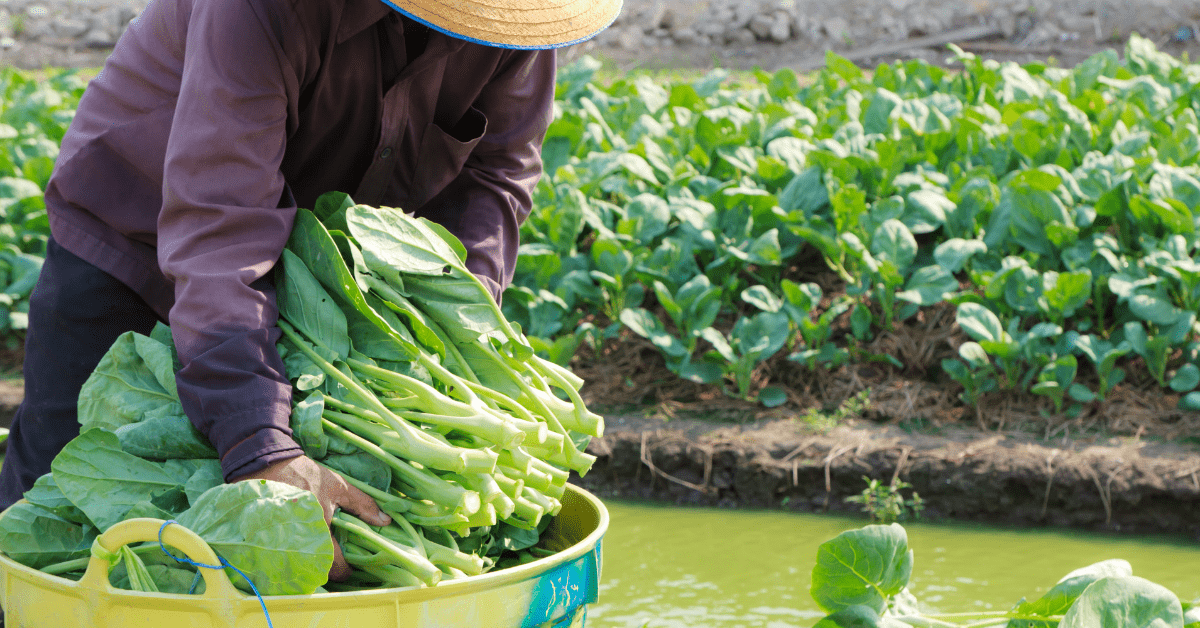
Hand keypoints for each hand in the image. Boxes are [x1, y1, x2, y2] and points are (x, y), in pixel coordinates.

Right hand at [231, 455, 390, 581]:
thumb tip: (385, 521)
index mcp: (319, 530)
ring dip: (310, 564)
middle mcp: (298, 542)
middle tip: (336, 560)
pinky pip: (282, 558)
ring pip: (298, 567)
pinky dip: (292, 557)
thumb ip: (362, 505)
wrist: (265, 464)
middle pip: (316, 572)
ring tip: (318, 553)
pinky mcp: (267, 539)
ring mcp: (279, 543)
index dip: (347, 570)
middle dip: (328, 570)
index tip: (351, 566)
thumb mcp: (338, 486)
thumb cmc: (305, 475)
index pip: (336, 567)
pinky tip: (299, 547)